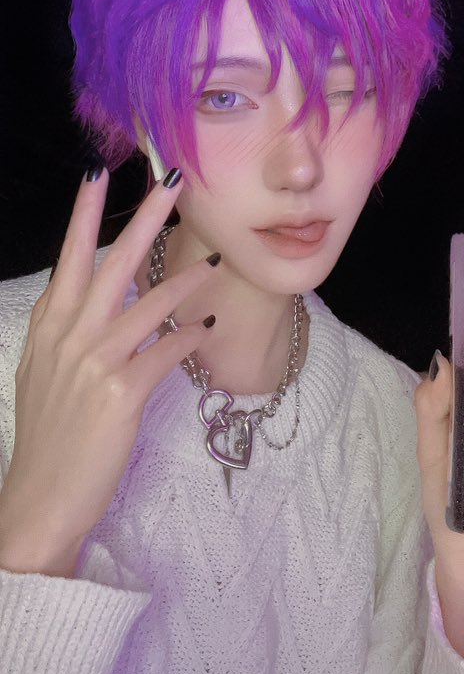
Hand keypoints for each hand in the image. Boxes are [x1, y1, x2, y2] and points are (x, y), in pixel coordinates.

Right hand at [0, 166, 219, 570]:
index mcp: (48, 325)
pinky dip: (188, 337)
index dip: (84, 215)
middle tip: (169, 181)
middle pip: (111, 262)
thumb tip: (77, 296)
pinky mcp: (122, 393)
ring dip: (185, 278)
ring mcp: (95, 362)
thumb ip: (60, 329)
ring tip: (214, 258)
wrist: (40, 497)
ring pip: (148, 303)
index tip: (96, 175)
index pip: (69, 257)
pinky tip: (204, 327)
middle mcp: (69, 335)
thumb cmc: (46, 434)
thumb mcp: (39, 371)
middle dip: (143, 218)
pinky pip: (165, 352)